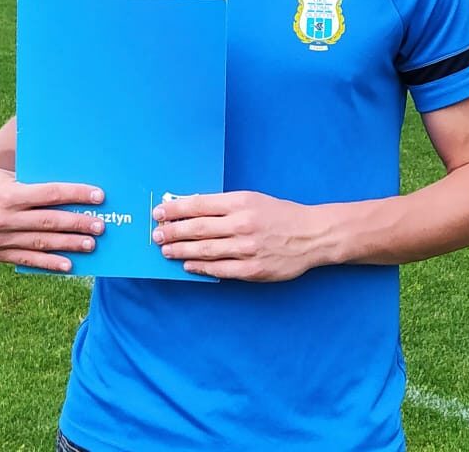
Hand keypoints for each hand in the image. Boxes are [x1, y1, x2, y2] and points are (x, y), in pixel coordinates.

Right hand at [0, 164, 104, 272]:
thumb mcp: (8, 176)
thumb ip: (33, 185)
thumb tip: (71, 191)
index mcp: (8, 194)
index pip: (50, 194)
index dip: (76, 194)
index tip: (99, 196)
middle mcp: (3, 218)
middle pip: (49, 221)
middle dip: (78, 223)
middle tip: (100, 225)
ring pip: (41, 243)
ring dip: (69, 245)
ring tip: (91, 244)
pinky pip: (26, 259)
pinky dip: (48, 263)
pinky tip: (68, 265)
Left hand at [150, 191, 330, 281]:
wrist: (312, 235)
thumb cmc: (280, 215)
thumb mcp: (253, 199)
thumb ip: (224, 205)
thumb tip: (191, 207)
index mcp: (241, 202)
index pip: (199, 205)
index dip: (175, 210)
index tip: (159, 212)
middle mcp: (242, 224)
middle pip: (197, 229)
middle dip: (172, 232)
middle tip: (156, 235)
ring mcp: (247, 249)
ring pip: (205, 250)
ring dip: (181, 250)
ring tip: (166, 250)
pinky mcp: (253, 270)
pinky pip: (220, 270)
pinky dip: (201, 267)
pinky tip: (188, 265)